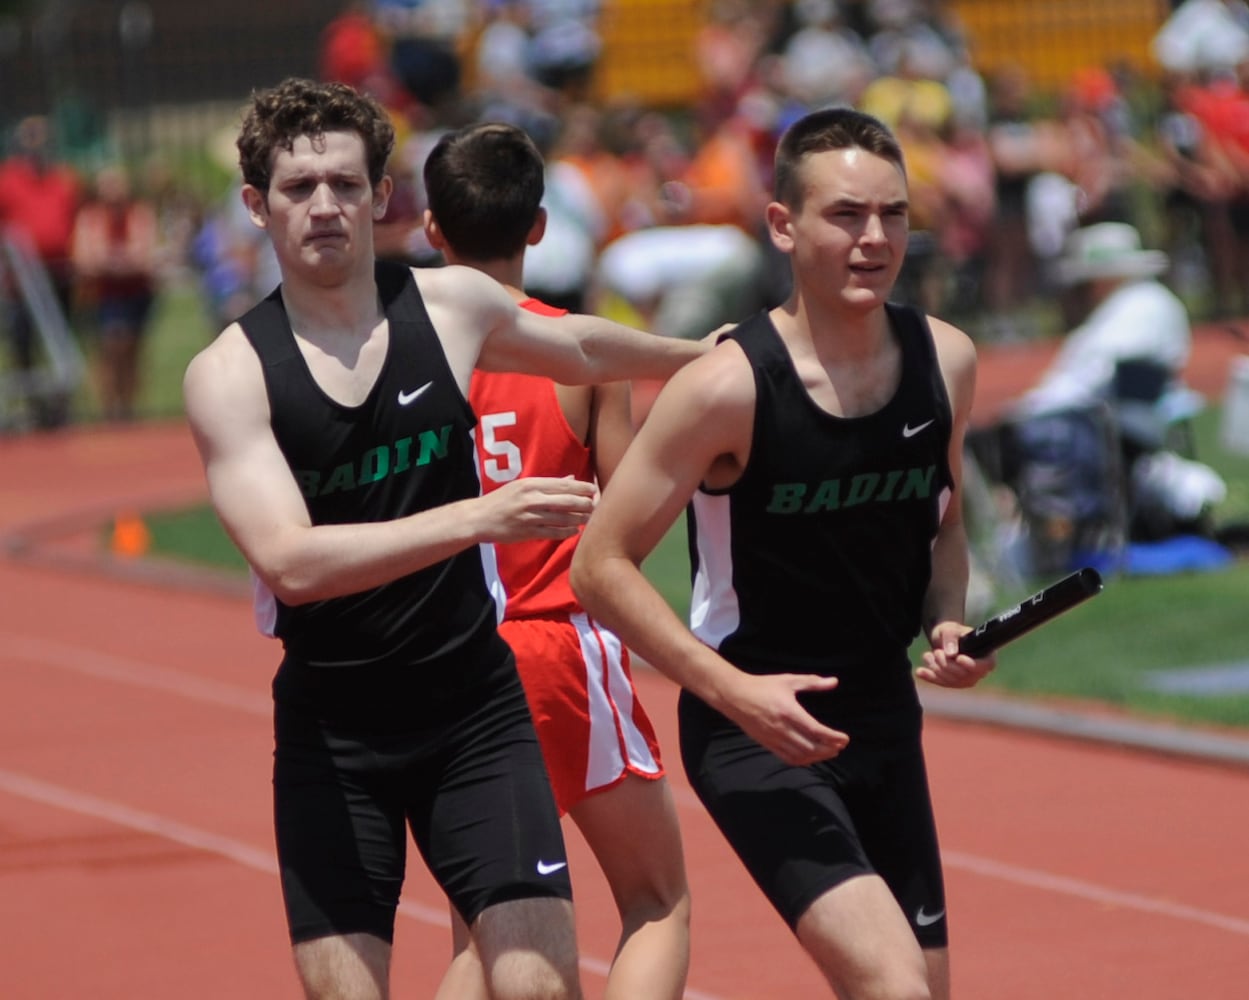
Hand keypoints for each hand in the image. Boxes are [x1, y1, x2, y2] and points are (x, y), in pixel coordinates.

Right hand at [480, 476, 596, 542]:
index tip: (594, 490)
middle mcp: (532, 499)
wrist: (479, 518)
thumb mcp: (522, 486)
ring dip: (579, 519)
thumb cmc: (502, 500)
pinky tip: (575, 531)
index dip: (582, 488)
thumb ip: (548, 484)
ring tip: (589, 518)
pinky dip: (566, 532)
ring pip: (563, 518)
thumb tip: (571, 480)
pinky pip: (553, 533)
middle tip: (596, 506)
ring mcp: (530, 516)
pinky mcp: (527, 532)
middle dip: (585, 504)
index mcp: (531, 484)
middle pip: (567, 501)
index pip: (564, 485)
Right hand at [726, 673, 849, 765]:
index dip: (833, 737)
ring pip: (801, 756)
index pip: (816, 730)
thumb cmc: (763, 686)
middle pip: (811, 747)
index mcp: (788, 711)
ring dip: (818, 757)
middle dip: (829, 749)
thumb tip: (834, 682)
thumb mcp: (788, 680)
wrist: (735, 696)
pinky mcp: (767, 744)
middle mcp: (781, 728)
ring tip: (830, 752)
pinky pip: (788, 758)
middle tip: (840, 746)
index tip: (845, 738)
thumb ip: (812, 682)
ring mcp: (773, 738)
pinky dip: (803, 761)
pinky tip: (812, 757)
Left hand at [916, 621, 995, 687]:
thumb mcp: (950, 629)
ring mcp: (968, 678)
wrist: (944, 639)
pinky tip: (920, 672)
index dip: (972, 664)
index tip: (959, 658)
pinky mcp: (955, 683)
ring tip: (927, 655)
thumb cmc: (952, 631)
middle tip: (936, 652)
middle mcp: (980, 670)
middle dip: (947, 664)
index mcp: (986, 654)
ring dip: (937, 669)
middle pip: (965, 675)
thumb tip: (951, 653)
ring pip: (953, 681)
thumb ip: (951, 637)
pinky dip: (930, 677)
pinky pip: (943, 683)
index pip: (985, 665)